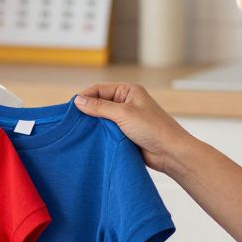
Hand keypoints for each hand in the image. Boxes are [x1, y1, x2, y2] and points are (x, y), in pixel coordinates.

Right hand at [73, 83, 191, 174]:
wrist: (170, 153)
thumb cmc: (153, 129)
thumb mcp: (124, 114)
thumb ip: (100, 107)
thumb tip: (78, 100)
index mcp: (129, 91)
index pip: (100, 89)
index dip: (85, 96)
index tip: (71, 108)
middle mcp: (127, 102)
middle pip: (99, 102)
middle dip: (87, 110)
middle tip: (71, 120)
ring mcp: (126, 118)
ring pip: (102, 118)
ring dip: (93, 124)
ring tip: (78, 130)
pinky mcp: (125, 133)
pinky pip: (107, 130)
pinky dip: (98, 134)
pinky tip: (89, 138)